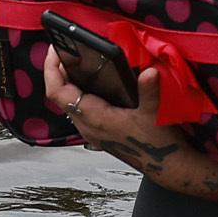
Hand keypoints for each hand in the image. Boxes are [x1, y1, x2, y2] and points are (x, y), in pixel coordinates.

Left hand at [42, 44, 187, 176]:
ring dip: (65, 82)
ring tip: (70, 61)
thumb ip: (149, 91)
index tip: (53, 51)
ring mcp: (91, 130)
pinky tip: (86, 83)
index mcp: (94, 119)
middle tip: (61, 50)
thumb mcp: (153, 114)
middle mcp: (88, 125)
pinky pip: (77, 108)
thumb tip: (149, 72)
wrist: (166, 166)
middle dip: (56, 71)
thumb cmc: (157, 145)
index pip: (59, 93)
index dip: (51, 70)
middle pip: (59, 96)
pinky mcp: (98, 131)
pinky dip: (76, 92)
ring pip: (67, 103)